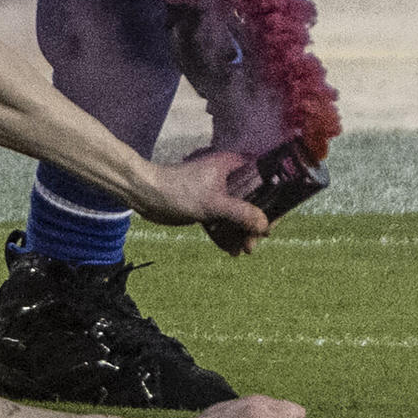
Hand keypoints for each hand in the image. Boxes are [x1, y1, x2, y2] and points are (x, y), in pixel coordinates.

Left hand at [138, 149, 270, 248]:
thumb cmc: (178, 191)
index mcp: (233, 166)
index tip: (270, 224)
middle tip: (251, 245)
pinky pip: (223, 221)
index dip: (273, 202)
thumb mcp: (213, 203)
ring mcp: (217, 192)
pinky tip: (228, 250)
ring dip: (241, 233)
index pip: (265, 181)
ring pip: (238, 214)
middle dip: (254, 225)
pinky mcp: (206, 205)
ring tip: (240, 251)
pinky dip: (226, 234)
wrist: (144, 195)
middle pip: (253, 202)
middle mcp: (228, 177)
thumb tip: (264, 225)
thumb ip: (241, 213)